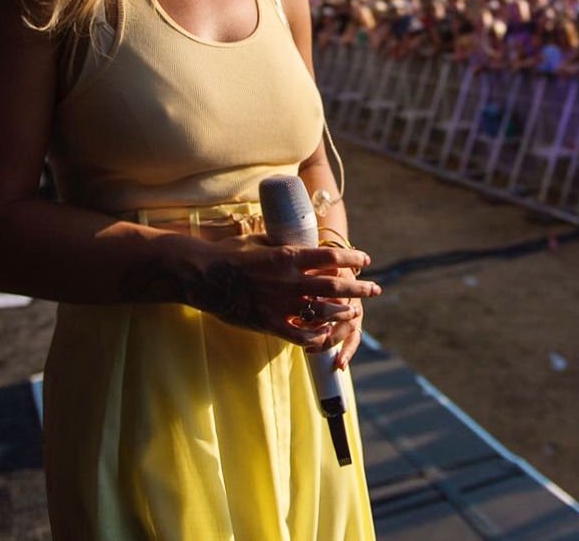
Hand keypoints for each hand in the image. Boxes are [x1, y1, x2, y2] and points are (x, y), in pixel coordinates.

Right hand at [182, 235, 379, 348]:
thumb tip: (299, 242)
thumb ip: (283, 244)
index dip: (352, 258)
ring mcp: (280, 303)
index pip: (331, 257)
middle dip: (359, 288)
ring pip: (322, 311)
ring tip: (354, 312)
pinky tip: (325, 337)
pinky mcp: (268, 322)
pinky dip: (315, 337)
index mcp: (290, 256)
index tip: (365, 259)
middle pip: (335, 285)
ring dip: (342, 312)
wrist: (204, 275)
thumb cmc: (231, 253)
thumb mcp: (262, 241)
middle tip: (374, 289)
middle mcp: (290, 280)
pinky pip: (299, 335)